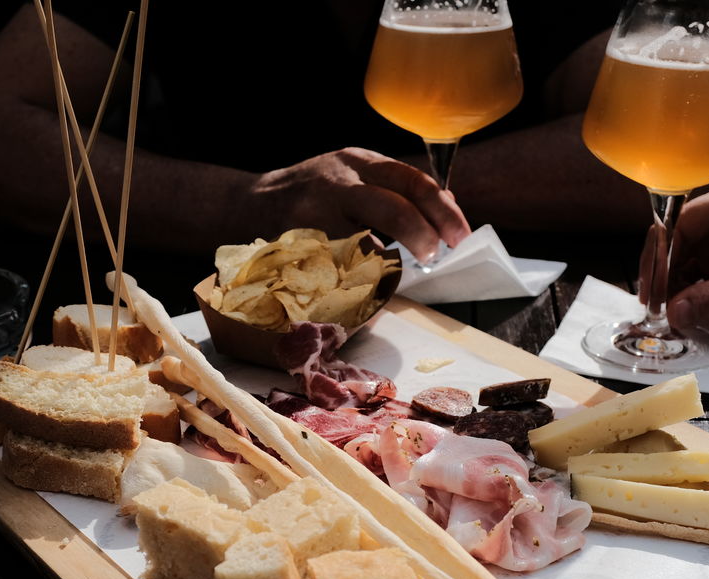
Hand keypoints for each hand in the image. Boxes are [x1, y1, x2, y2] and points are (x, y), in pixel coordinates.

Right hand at [249, 148, 470, 262]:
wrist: (249, 204)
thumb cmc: (313, 195)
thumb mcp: (351, 174)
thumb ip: (393, 188)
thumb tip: (447, 207)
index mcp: (357, 163)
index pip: (410, 181)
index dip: (441, 209)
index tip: (458, 235)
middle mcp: (338, 184)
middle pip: (393, 208)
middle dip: (422, 234)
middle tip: (433, 254)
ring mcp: (316, 215)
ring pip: (367, 243)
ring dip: (388, 263)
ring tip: (394, 272)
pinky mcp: (300, 245)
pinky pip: (340, 270)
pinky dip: (357, 282)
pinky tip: (362, 285)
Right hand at [665, 180, 708, 328]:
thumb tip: (675, 312)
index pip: (678, 226)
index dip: (661, 260)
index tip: (654, 293)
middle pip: (675, 244)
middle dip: (664, 277)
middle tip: (655, 309)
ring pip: (682, 262)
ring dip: (675, 289)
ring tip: (670, 316)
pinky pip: (697, 274)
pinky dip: (690, 294)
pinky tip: (686, 312)